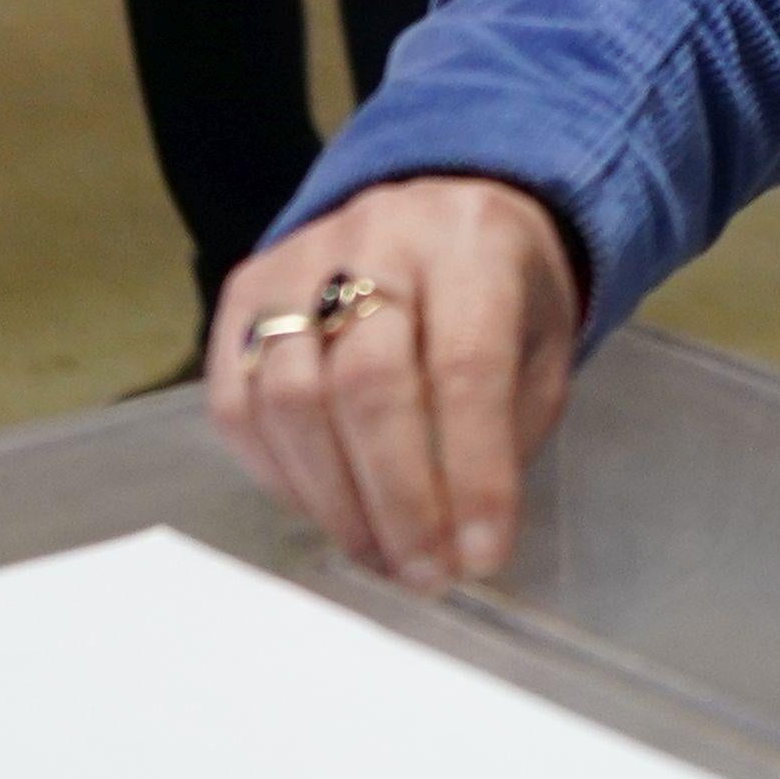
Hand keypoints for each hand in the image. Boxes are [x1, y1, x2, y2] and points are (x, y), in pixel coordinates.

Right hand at [208, 177, 581, 588]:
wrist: (439, 205)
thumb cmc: (502, 292)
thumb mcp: (540, 348)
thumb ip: (506, 430)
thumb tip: (460, 541)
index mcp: (473, 242)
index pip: (466, 364)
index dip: (473, 472)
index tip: (483, 554)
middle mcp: (377, 237)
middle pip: (367, 383)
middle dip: (398, 500)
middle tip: (424, 573)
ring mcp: (295, 261)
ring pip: (292, 397)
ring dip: (335, 502)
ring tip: (379, 557)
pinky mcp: (242, 295)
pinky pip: (239, 404)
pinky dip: (281, 477)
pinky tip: (326, 513)